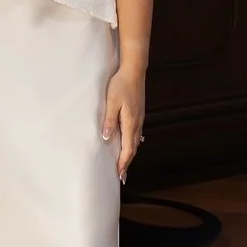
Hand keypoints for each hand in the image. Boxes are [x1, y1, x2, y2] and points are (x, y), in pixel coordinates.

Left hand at [102, 65, 145, 183]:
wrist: (134, 70)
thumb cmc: (121, 85)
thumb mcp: (111, 102)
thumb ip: (109, 120)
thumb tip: (107, 138)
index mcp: (130, 122)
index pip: (127, 149)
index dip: (123, 163)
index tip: (119, 174)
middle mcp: (137, 123)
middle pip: (133, 148)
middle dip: (127, 162)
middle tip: (122, 175)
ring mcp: (139, 118)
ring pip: (136, 141)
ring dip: (130, 153)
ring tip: (124, 163)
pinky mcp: (138, 113)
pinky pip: (136, 133)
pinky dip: (132, 143)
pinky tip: (129, 143)